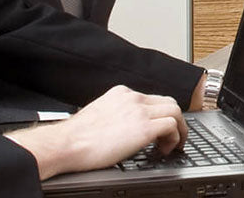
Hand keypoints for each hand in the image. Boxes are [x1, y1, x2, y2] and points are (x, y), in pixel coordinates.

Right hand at [5, 85, 186, 179]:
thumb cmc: (75, 137)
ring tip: (173, 144)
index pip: (151, 99)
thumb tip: (125, 128)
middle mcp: (132, 98)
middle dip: (174, 119)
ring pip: (175, 111)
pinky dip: (175, 137)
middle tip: (173, 136)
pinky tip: (166, 149)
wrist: (65, 145)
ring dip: (179, 129)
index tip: (161, 128)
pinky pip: (173, 125)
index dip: (160, 114)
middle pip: (168, 102)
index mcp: (120, 94)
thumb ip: (115, 115)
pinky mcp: (144, 127)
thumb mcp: (98, 115)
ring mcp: (139, 111)